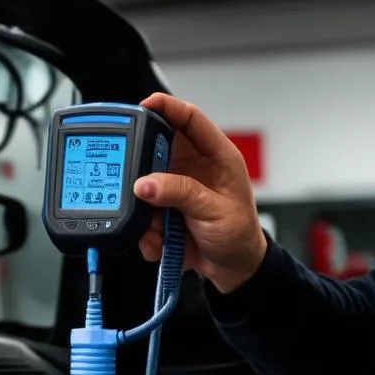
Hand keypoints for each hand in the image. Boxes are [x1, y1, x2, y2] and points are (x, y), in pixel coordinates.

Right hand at [133, 93, 267, 293]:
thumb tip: (147, 184)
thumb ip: (181, 193)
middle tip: (137, 180)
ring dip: (143, 207)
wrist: (232, 269)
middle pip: (157, 147)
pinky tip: (160, 241)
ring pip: (144, 183)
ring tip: (157, 227)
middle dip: (142, 165)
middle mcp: (192, 166)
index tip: (144, 105)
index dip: (167, 106)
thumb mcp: (214, 211)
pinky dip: (145, 229)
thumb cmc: (238, 235)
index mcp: (215, 155)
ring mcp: (175, 188)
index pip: (190, 118)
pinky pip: (141, 211)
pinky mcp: (162, 209)